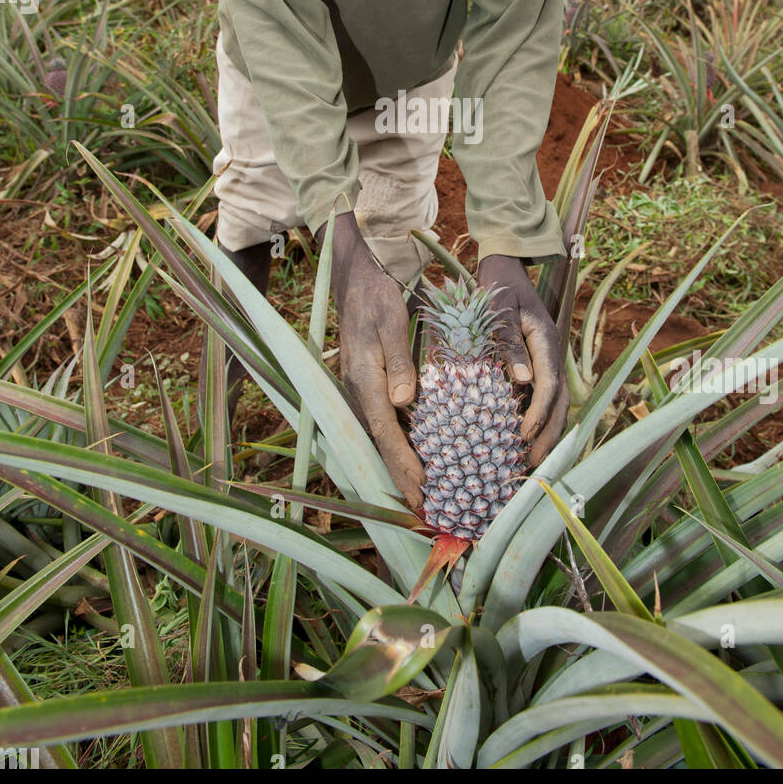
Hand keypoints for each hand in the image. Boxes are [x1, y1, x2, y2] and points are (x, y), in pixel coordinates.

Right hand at [317, 212, 423, 509]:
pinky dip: (398, 445)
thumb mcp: (391, 320)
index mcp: (363, 378)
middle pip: (379, 443)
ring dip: (399, 466)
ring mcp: (360, 387)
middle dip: (400, 477)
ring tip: (423, 495)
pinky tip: (416, 457)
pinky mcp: (368, 383)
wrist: (357, 274)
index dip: (403, 462)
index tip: (424, 487)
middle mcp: (358, 389)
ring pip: (379, 436)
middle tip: (425, 509)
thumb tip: (403, 402)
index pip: (384, 430)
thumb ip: (398, 360)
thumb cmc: (378, 293)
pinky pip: (382, 423)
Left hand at [476, 254, 568, 464]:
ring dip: (547, 430)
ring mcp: (546, 358)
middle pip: (560, 399)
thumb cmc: (497, 287)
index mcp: (546, 340)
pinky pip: (542, 394)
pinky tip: (522, 436)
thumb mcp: (498, 310)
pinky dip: (536, 416)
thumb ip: (508, 342)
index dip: (539, 412)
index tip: (524, 435)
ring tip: (532, 459)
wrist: (503, 267)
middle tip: (534, 463)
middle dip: (550, 433)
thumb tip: (523, 381)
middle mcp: (551, 352)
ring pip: (555, 400)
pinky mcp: (536, 362)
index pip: (549, 383)